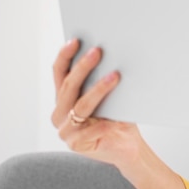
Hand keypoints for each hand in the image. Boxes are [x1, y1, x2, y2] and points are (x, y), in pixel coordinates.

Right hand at [51, 39, 188, 188]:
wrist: (128, 148)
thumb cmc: (119, 119)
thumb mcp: (110, 97)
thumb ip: (103, 81)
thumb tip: (111, 55)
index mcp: (64, 99)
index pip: (59, 73)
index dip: (66, 56)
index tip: (76, 40)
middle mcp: (60, 114)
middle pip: (68, 86)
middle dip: (83, 67)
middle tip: (97, 51)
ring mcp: (66, 130)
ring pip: (81, 105)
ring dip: (99, 89)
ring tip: (115, 76)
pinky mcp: (76, 144)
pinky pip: (92, 128)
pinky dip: (106, 121)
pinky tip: (118, 117)